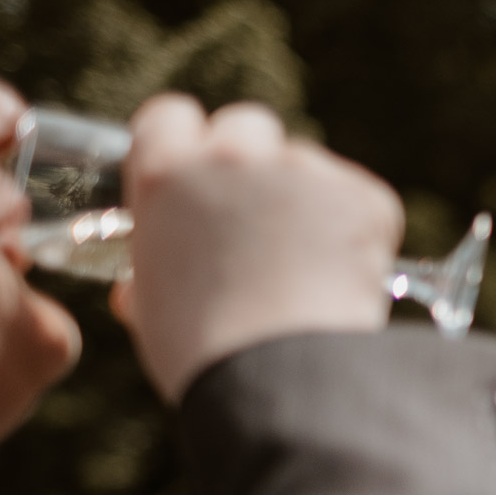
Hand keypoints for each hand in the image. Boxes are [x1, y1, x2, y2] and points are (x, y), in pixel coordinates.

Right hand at [113, 96, 403, 401]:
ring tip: (306, 267)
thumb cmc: (204, 354)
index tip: (198, 170)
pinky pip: (358, 199)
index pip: (171, 116)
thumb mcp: (152, 308)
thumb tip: (134, 289)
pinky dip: (356, 231)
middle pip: (247, 126)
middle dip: (253, 162)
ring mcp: (303, 169)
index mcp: (166, 173)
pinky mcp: (362, 196)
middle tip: (260, 220)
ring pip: (307, 164)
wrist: (281, 378)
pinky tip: (344, 278)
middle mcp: (233, 156)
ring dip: (307, 198)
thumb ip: (148, 275)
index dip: (186, 143)